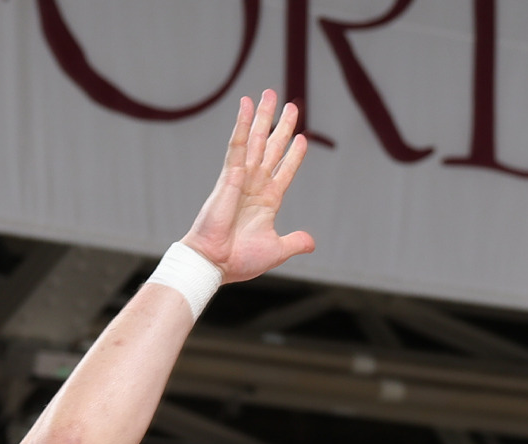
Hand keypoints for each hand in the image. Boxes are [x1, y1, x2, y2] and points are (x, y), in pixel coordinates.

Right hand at [180, 91, 315, 283]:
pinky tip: (246, 105)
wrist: (216, 263)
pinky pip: (237, 144)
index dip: (293, 155)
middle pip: (270, 148)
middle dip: (280, 126)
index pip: (284, 170)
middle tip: (290, 105)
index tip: (302, 138)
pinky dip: (242, 124)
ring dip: (262, 117)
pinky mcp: (229, 175)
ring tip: (269, 94)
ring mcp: (242, 178)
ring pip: (254, 140)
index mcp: (267, 201)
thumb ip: (295, 242)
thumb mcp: (278, 250)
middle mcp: (255, 185)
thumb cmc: (240, 259)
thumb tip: (311, 242)